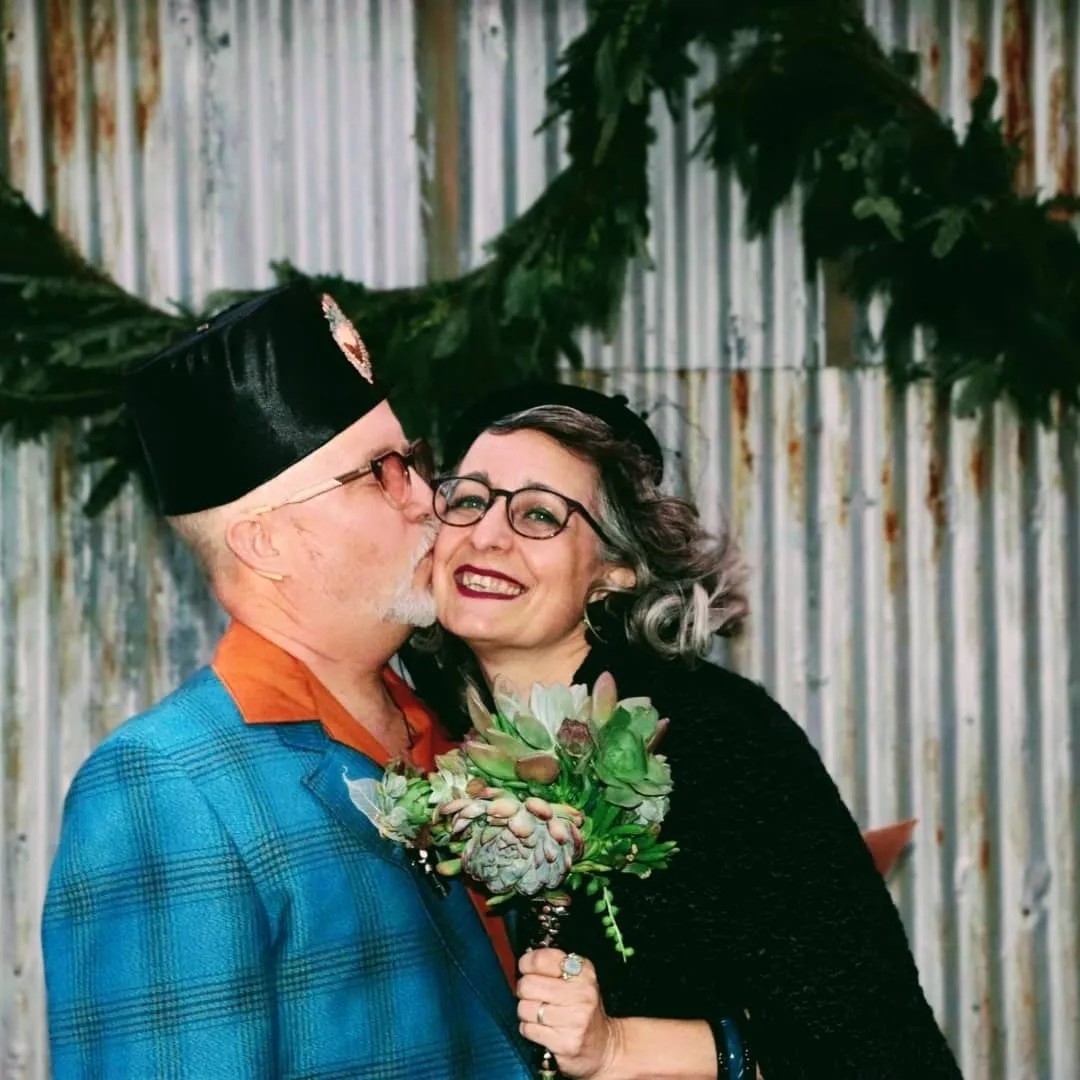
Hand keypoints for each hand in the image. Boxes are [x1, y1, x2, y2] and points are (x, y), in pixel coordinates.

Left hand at [516, 948, 620, 1077]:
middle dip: (524, 990)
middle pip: (528, 984)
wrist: (602, 1045)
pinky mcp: (565, 1042)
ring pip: (525, 1008)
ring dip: (526, 1012)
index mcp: (583, 971)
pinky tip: (542, 1028)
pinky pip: (528, 1030)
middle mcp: (581, 993)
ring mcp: (574, 1019)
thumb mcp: (577, 979)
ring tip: (539, 1013)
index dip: (526, 963)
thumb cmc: (583, 1008)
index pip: (541, 959)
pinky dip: (529, 1029)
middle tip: (533, 995)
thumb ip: (554, 966)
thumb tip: (524, 962)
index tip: (525, 969)